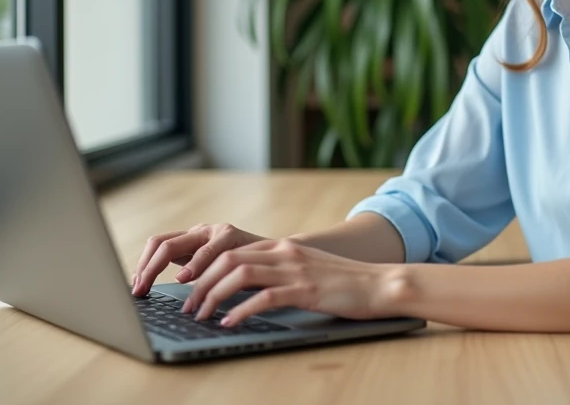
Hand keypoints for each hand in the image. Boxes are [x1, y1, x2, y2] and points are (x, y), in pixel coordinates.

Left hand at [132, 223, 269, 296]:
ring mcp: (225, 233)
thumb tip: (146, 284)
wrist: (286, 257)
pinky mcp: (245, 241)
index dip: (143, 266)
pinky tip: (210, 297)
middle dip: (150, 270)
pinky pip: (223, 258)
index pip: (158, 244)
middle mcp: (206, 231)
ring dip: (187, 276)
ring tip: (181, 298)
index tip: (135, 289)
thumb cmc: (243, 267)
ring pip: (197, 251)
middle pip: (167, 244)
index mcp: (194, 237)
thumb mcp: (210, 267)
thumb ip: (188, 269)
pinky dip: (212, 277)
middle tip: (142, 292)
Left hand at [181, 238, 400, 326]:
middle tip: (189, 307)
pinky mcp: (305, 290)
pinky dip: (241, 311)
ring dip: (213, 295)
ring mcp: (295, 270)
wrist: (380, 283)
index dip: (204, 269)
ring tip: (202, 316)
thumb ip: (279, 271)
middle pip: (227, 259)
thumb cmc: (344, 282)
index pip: (231, 251)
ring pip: (239, 274)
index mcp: (282, 246)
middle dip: (201, 283)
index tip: (189, 289)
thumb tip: (245, 288)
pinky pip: (264, 297)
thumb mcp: (306, 268)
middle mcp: (285, 252)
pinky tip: (230, 323)